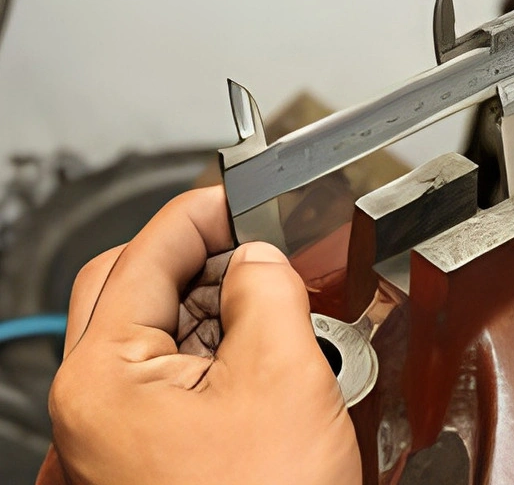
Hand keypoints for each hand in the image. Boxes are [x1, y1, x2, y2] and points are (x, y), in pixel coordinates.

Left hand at [41, 186, 359, 484]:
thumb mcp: (283, 375)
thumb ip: (267, 287)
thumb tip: (258, 256)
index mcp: (101, 384)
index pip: (142, 255)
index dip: (199, 214)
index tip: (235, 199)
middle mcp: (93, 410)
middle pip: (133, 287)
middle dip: (199, 260)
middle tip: (252, 249)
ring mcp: (116, 435)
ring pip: (154, 329)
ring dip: (212, 306)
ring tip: (269, 310)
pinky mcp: (147, 452)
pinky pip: (172, 374)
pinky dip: (216, 348)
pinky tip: (261, 354)